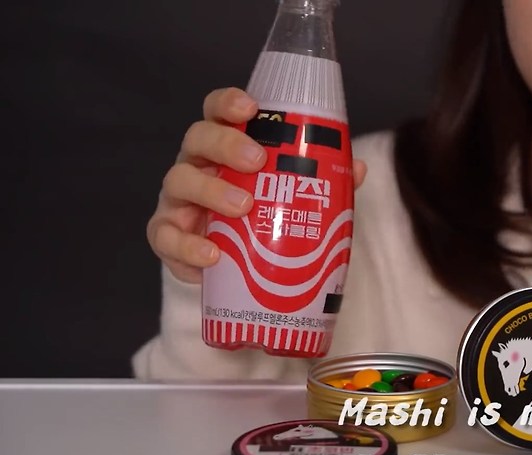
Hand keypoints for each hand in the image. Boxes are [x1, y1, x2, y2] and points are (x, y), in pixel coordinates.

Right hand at [146, 87, 366, 282]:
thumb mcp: (294, 195)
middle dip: (225, 143)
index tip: (251, 108)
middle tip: (257, 160)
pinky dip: (188, 246)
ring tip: (244, 207)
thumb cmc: (265, 216)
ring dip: (211, 190)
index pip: (218, 111)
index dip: (229, 102)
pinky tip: (214, 254)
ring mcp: (178, 199)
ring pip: (180, 181)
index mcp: (225, 147)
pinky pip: (166, 237)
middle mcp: (197, 164)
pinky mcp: (168, 235)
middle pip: (198, 137)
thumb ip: (324, 179)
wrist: (239, 267)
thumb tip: (357, 167)